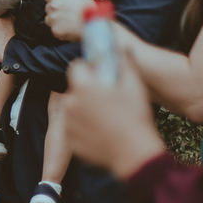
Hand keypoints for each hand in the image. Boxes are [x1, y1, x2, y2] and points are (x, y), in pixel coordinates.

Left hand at [44, 0, 96, 41]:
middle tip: (66, 14)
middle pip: (49, 8)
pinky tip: (69, 29)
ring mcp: (53, 18)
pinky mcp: (55, 29)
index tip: (57, 2)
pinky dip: (61, 30)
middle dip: (56, 11)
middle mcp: (54, 5)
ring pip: (49, 19)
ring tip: (68, 22)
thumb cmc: (91, 11)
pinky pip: (55, 30)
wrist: (93, 24)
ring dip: (56, 21)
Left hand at [62, 51, 164, 179]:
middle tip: (106, 100)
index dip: (88, 71)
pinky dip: (82, 128)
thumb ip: (124, 62)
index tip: (100, 78)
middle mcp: (70, 102)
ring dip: (84, 109)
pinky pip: (73, 127)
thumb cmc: (135, 117)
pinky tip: (100, 131)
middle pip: (74, 88)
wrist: (134, 153)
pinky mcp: (69, 139)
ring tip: (105, 118)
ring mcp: (68, 122)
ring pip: (73, 108)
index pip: (76, 67)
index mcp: (83, 86)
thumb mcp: (134, 85)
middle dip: (87, 91)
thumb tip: (122, 48)